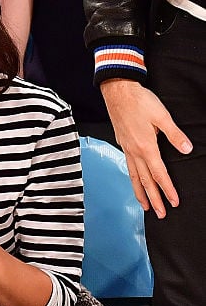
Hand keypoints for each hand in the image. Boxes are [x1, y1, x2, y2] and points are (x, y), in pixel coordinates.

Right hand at [100, 78, 191, 216]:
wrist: (118, 92)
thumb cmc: (140, 102)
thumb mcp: (162, 116)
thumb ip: (175, 135)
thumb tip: (187, 149)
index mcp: (146, 147)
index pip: (159, 174)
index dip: (167, 189)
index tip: (174, 202)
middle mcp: (135, 152)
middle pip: (145, 181)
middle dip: (154, 199)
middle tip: (160, 214)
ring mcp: (127, 149)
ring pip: (134, 177)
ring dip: (140, 193)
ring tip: (145, 206)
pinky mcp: (123, 145)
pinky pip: (129, 168)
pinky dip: (133, 180)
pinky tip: (135, 183)